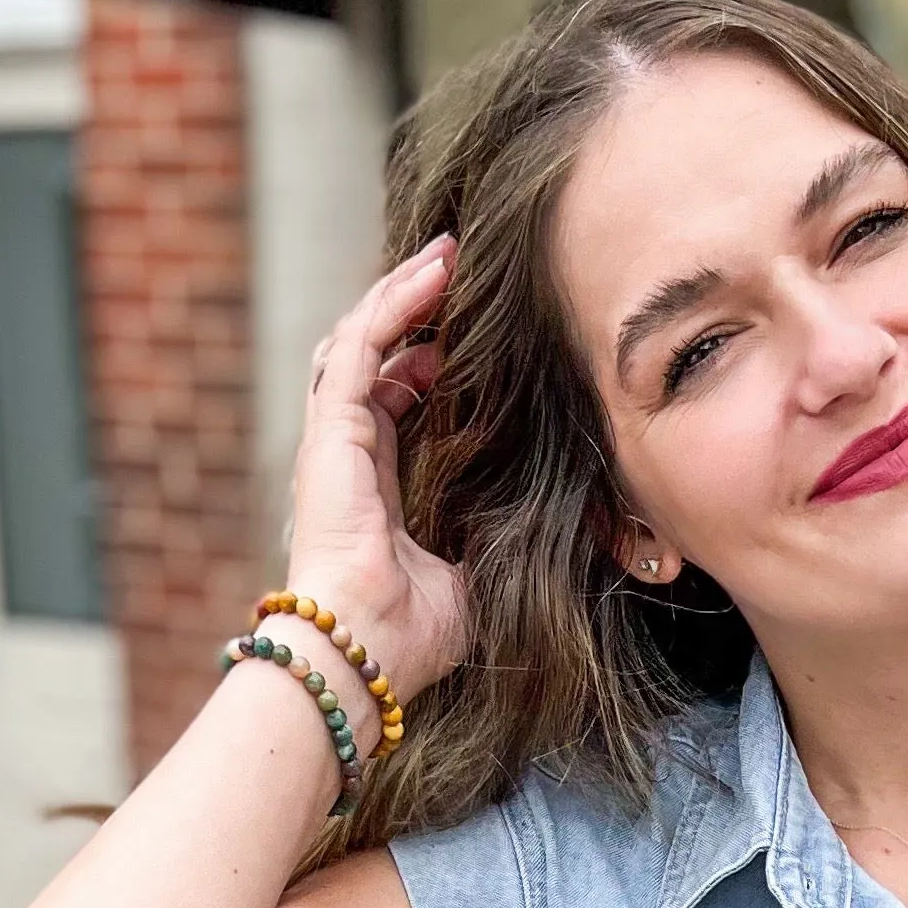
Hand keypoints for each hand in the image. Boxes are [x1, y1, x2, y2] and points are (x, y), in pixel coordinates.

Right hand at [282, 239, 470, 699]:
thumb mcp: (478, 572)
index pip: (394, 400)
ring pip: (362, 338)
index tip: (473, 337)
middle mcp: (348, 454)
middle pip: (375, 358)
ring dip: (404, 293)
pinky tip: (432, 276)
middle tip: (460, 274)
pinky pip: (359, 344)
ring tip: (446, 257)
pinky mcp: (330, 429)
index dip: (427, 361)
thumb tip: (576, 524)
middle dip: (415, 310)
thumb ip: (504, 537)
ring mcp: (334, 438)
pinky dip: (394, 304)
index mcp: (375, 486)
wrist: (366, 650)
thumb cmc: (414, 633)